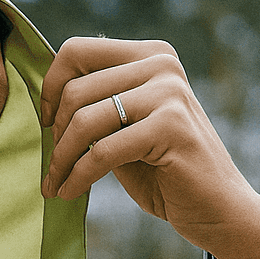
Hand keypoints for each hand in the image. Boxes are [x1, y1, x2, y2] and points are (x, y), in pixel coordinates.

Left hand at [39, 37, 259, 258]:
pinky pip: (102, 151)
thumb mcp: (124, 127)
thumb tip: (43, 93)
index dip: (49, 87)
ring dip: (61, 159)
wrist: (216, 208)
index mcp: (149, 55)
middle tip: (54, 165)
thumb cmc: (163, 170)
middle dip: (55, 134)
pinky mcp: (171, 127)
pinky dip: (77, 176)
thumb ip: (96, 103)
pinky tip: (68, 192)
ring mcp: (169, 92)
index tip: (45, 123)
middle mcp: (161, 64)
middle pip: (75, 89)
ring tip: (55, 184)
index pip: (77, 50)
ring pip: (84, 119)